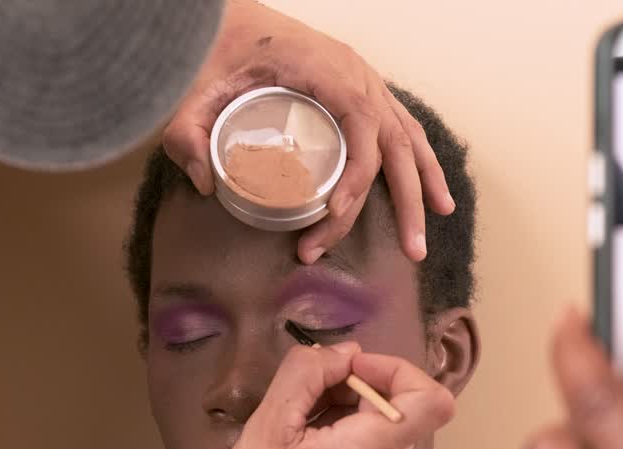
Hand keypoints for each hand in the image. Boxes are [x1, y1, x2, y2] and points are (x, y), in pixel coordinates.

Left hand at [162, 1, 454, 263]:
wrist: (229, 16)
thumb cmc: (218, 48)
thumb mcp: (194, 88)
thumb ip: (188, 131)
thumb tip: (207, 183)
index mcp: (321, 68)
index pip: (360, 124)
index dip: (357, 174)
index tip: (336, 212)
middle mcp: (354, 73)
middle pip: (395, 141)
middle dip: (407, 200)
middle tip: (410, 251)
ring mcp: (363, 80)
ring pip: (407, 137)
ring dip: (422, 187)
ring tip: (426, 235)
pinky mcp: (362, 90)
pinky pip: (401, 128)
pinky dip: (419, 163)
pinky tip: (433, 198)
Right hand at [181, 343, 455, 448]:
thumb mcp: (266, 429)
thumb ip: (305, 375)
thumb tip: (343, 353)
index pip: (432, 399)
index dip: (398, 369)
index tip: (351, 370)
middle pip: (401, 411)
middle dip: (359, 390)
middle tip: (308, 398)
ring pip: (385, 436)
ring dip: (350, 417)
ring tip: (299, 430)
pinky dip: (347, 446)